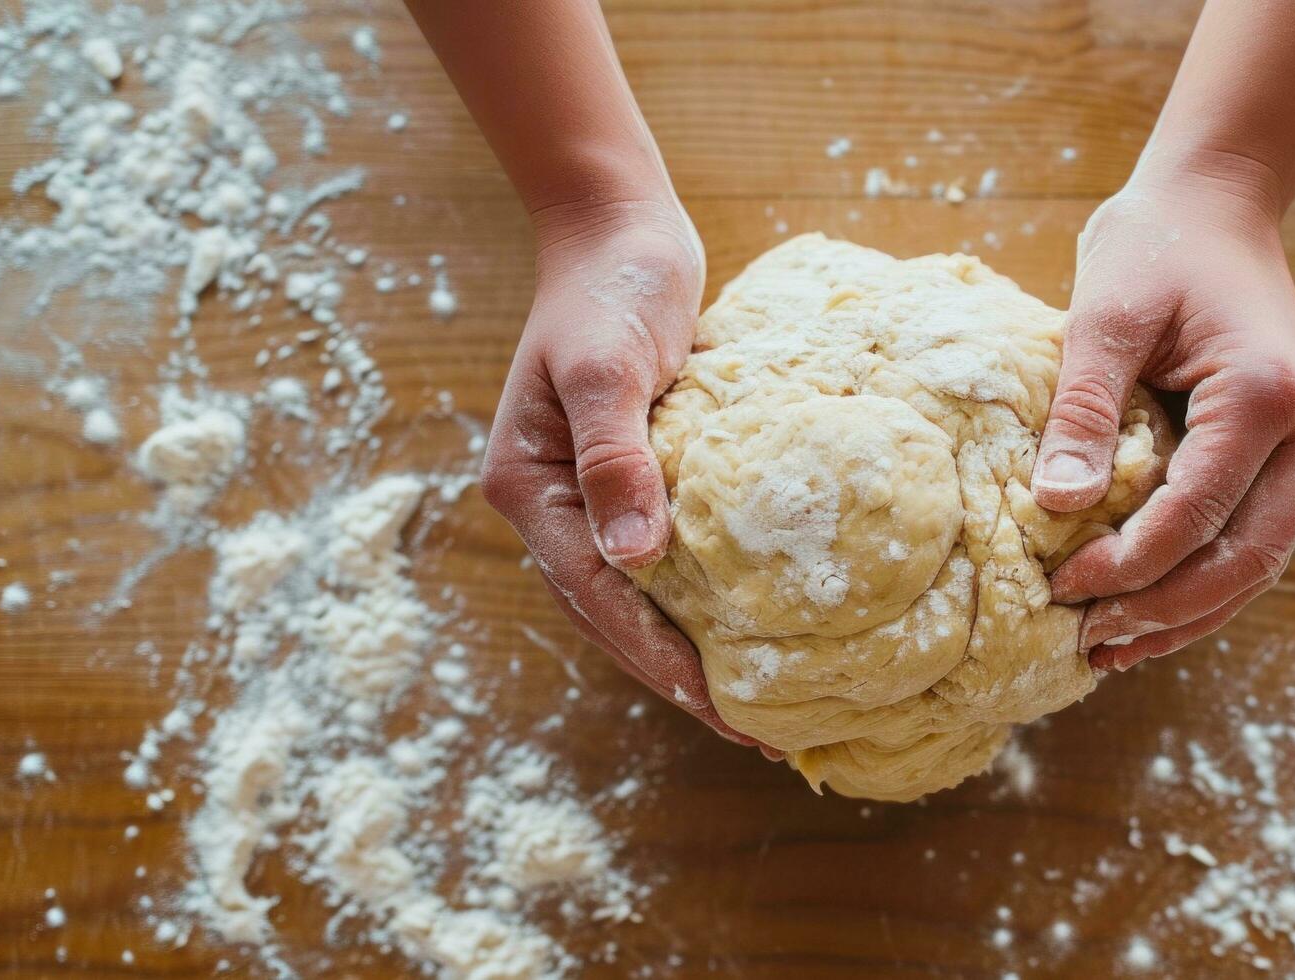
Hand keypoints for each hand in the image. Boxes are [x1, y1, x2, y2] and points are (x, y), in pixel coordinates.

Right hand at [480, 199, 762, 748]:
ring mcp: (594, 490)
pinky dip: (709, 592)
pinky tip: (761, 620)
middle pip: (616, 613)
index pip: (597, 597)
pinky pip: (672, 552)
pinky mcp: (639, 472)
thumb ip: (615, 455)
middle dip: (681, 676)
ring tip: (766, 699)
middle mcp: (554, 502)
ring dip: (696, 645)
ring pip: (643, 593)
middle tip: (759, 732)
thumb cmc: (611, 288)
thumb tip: (632, 558)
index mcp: (528, 488)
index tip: (721, 708)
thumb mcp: (607, 366)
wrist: (619, 227)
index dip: (659, 660)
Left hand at [1034, 163, 1294, 671]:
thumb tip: (1060, 508)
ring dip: (1189, 613)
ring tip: (1113, 650)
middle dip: (1166, 610)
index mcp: (1267, 394)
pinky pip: (1254, 538)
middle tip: (1089, 640)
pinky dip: (1204, 582)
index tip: (1062, 589)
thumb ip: (1085, 412)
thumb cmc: (1154, 247)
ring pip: (1260, 563)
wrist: (1215, 205)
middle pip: (1246, 558)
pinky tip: (1147, 613)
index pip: (1199, 512)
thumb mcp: (1103, 316)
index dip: (1131, 565)